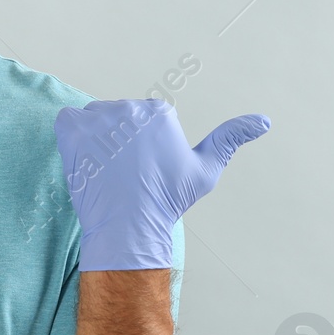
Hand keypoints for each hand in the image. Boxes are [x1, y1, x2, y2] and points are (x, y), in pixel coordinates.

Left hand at [53, 98, 270, 270]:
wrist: (129, 225)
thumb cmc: (168, 200)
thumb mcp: (207, 169)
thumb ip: (231, 138)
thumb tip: (264, 120)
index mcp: (158, 112)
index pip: (145, 119)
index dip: (144, 146)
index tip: (145, 168)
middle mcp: (128, 109)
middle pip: (119, 118)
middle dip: (120, 141)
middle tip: (125, 173)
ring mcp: (97, 118)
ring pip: (95, 121)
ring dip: (96, 140)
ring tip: (106, 170)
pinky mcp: (72, 130)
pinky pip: (68, 121)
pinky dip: (73, 137)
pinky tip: (86, 159)